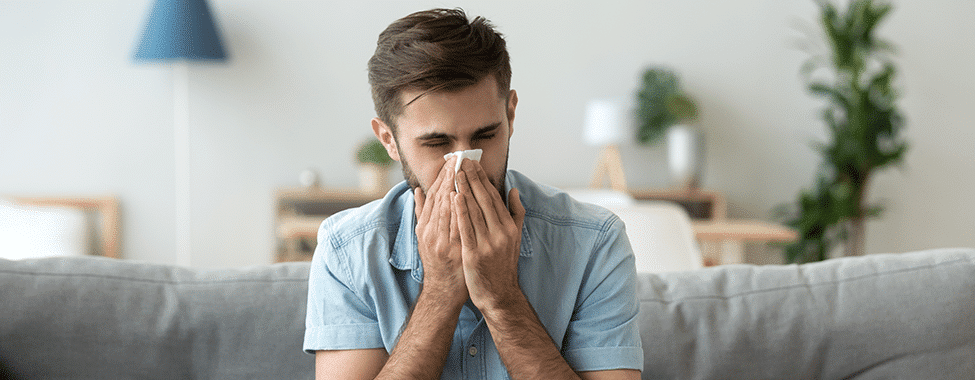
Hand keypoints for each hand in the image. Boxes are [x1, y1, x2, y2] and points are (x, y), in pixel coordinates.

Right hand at [414, 156, 466, 305]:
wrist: (443, 292)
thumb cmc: (439, 263)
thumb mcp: (426, 238)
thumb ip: (423, 214)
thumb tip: (417, 191)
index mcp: (425, 226)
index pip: (433, 196)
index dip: (441, 178)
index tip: (450, 162)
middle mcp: (429, 232)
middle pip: (438, 200)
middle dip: (447, 178)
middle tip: (456, 159)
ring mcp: (439, 241)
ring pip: (444, 209)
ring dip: (452, 188)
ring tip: (458, 170)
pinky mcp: (451, 250)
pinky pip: (454, 226)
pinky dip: (456, 210)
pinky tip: (459, 196)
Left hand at [451, 159, 525, 311]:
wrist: (499, 295)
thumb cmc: (503, 265)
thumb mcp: (515, 238)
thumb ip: (516, 212)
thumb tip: (513, 190)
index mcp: (509, 227)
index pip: (494, 197)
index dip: (483, 178)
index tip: (473, 163)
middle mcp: (501, 233)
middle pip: (484, 200)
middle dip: (473, 178)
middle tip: (462, 160)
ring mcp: (488, 244)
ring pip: (474, 210)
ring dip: (464, 189)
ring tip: (456, 172)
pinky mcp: (474, 254)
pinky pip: (465, 228)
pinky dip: (459, 211)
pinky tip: (453, 197)